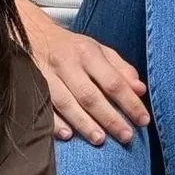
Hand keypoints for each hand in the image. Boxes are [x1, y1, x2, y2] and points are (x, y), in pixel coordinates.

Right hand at [19, 3, 149, 145]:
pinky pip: (44, 107)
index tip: (143, 120)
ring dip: (84, 123)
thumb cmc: (73, 48)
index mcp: (88, 54)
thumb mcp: (99, 50)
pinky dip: (55, 122)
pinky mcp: (31, 85)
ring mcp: (47, 75)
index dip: (129, 102)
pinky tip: (67, 135)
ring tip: (100, 140)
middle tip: (126, 136)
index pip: (113, 82)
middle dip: (109, 118)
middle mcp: (68, 64)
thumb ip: (121, 70)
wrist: (34, 35)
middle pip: (90, 95)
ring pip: (67, 103)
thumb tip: (141, 90)